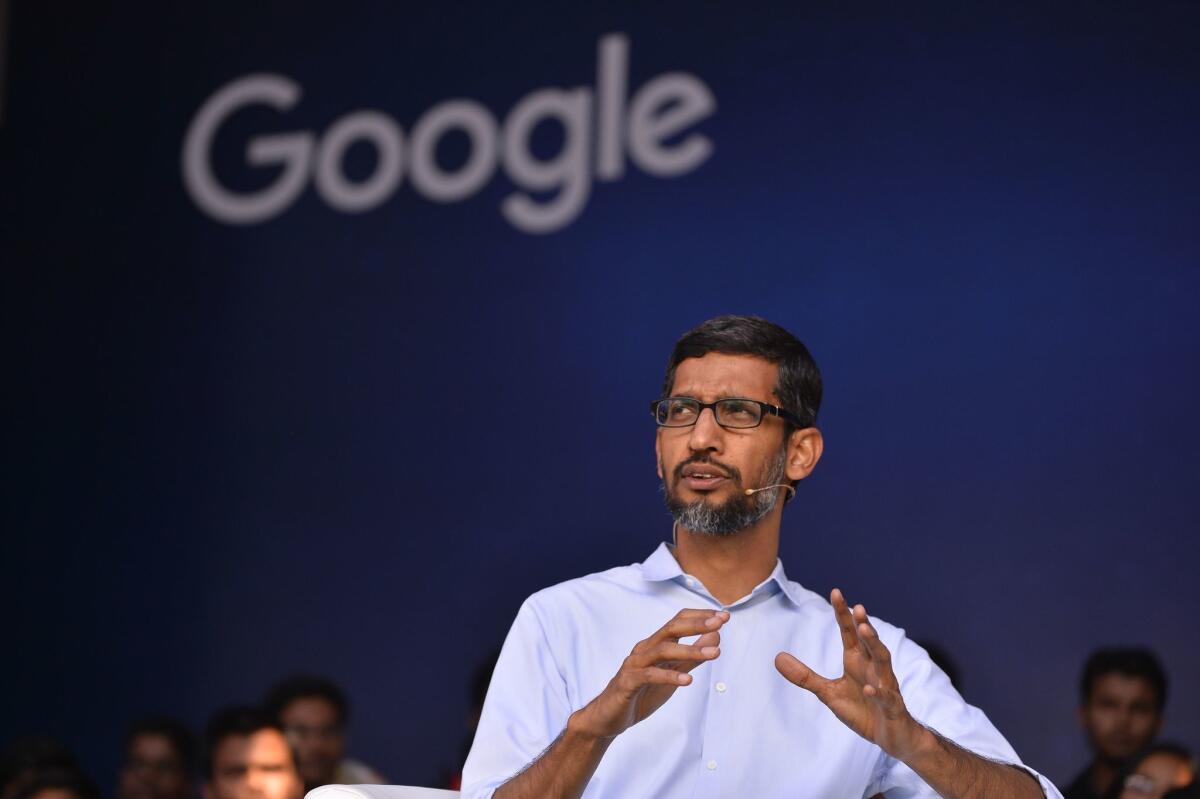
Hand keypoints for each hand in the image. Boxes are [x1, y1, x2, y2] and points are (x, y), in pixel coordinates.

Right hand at [569, 608, 727, 740]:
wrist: (608, 717)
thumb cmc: (641, 692)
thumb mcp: (672, 673)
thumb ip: (692, 657)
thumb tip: (715, 636)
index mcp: (655, 645)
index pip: (677, 621)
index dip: (700, 617)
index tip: (723, 616)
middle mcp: (644, 649)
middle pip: (670, 629)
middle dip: (696, 624)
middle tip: (720, 622)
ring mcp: (634, 665)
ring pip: (662, 650)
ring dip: (689, 650)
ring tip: (714, 653)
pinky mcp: (627, 683)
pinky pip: (649, 675)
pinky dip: (669, 676)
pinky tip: (687, 681)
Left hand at [775, 589, 924, 759]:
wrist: (891, 736)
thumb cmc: (862, 710)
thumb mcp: (829, 693)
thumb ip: (805, 676)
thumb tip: (777, 657)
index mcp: (857, 662)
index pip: (850, 633)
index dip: (843, 614)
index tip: (835, 592)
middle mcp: (873, 669)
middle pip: (870, 642)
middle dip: (864, 625)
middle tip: (858, 607)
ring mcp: (885, 687)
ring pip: (883, 662)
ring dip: (875, 645)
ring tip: (866, 629)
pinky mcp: (892, 708)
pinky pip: (887, 698)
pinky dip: (879, 693)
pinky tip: (870, 689)